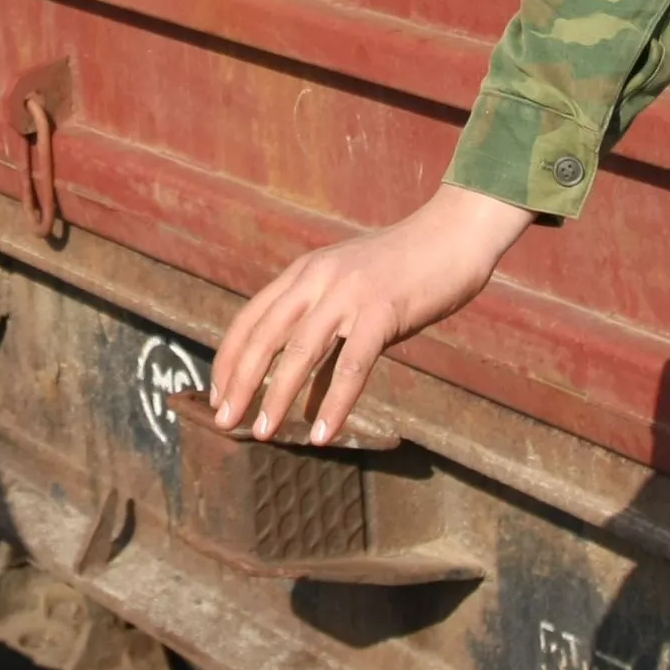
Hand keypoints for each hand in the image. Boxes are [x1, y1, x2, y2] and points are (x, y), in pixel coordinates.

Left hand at [208, 184, 534, 444]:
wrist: (453, 235)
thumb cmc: (405, 271)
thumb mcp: (351, 294)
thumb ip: (325, 335)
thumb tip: (302, 395)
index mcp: (304, 272)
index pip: (250, 319)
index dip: (229, 359)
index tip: (216, 395)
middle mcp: (317, 279)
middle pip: (264, 336)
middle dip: (240, 383)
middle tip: (223, 421)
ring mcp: (349, 293)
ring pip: (300, 352)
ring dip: (276, 397)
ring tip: (261, 434)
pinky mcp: (382, 311)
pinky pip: (352, 365)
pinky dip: (333, 403)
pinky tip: (322, 433)